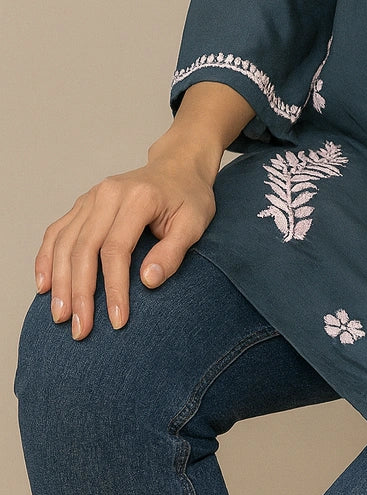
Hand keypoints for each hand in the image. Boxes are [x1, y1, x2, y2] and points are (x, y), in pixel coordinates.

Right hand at [34, 153, 216, 340]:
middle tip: (80, 329)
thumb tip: (147, 281)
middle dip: (80, 293)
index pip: (116, 249)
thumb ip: (173, 252)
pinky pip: (56, 231)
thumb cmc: (189, 197)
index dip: (113, 288)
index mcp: (139, 197)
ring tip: (60, 317)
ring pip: (65, 242)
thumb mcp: (194, 223)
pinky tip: (44, 286)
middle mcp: (109, 193)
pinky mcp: (83, 202)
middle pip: (84, 248)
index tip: (117, 320)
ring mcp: (92, 196)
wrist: (178, 165)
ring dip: (60, 282)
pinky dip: (46, 258)